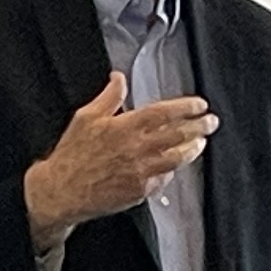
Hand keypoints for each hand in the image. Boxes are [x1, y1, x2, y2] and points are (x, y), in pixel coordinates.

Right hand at [24, 74, 214, 249]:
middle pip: (179, 135)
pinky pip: (164, 179)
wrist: (60, 192)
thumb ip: (108, 97)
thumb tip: (119, 78)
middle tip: (210, 122)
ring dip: (193, 149)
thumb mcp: (85, 118)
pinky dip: (172, 171)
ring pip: (178, 158)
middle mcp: (137, 149)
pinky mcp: (140, 191)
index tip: (199, 104)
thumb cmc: (71, 155)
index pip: (165, 112)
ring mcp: (141, 172)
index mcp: (125, 127)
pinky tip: (174, 166)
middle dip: (200, 126)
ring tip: (200, 142)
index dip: (186, 107)